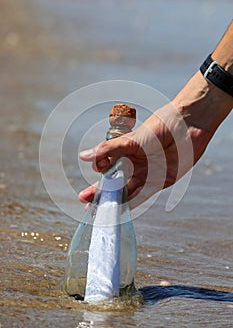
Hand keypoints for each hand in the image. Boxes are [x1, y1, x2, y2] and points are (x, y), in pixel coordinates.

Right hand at [78, 98, 211, 208]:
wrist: (188, 127)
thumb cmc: (159, 128)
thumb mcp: (131, 139)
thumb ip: (108, 150)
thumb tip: (83, 156)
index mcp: (124, 150)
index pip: (106, 164)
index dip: (99, 169)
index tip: (98, 169)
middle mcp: (133, 162)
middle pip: (112, 180)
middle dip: (98, 191)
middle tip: (83, 200)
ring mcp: (145, 173)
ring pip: (124, 191)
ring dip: (111, 201)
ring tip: (95, 210)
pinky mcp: (158, 182)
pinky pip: (141, 196)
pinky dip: (129, 204)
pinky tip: (117, 212)